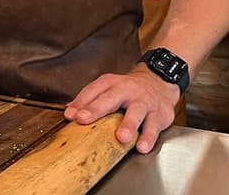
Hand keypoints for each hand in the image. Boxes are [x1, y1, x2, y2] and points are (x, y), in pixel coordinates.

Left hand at [64, 64, 179, 153]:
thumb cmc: (128, 89)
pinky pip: (153, 126)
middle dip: (96, 110)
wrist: (158, 81)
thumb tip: (70, 112)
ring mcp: (144, 101)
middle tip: (83, 119)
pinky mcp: (159, 114)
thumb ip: (89, 99)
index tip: (70, 115)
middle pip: (110, 99)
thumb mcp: (108, 88)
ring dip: (128, 125)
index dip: (80, 103)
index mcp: (110, 83)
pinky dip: (148, 137)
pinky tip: (142, 146)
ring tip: (121, 138)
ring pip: (136, 112)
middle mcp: (127, 90)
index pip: (92, 91)